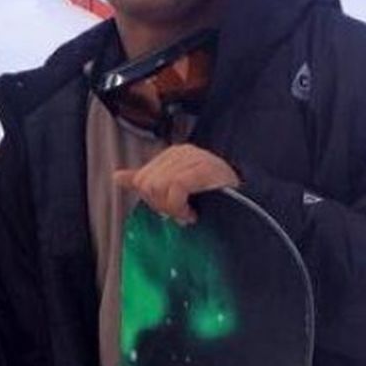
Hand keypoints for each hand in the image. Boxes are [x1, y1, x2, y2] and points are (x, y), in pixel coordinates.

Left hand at [114, 144, 238, 223]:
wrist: (248, 204)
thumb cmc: (211, 198)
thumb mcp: (173, 189)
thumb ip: (145, 181)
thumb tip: (117, 176)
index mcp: (170, 155)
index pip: (141, 180)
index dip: (152, 200)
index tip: (172, 209)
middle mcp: (180, 152)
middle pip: (146, 184)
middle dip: (160, 204)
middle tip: (181, 211)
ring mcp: (193, 158)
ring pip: (157, 187)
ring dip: (172, 208)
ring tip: (189, 211)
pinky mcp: (203, 167)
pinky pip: (175, 189)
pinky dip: (180, 207)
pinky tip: (192, 213)